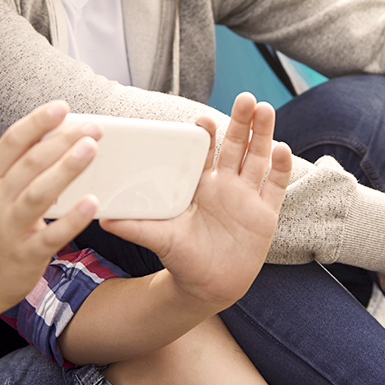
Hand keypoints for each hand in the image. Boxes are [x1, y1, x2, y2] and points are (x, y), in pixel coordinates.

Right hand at [0, 101, 100, 316]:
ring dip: (67, 168)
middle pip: (30, 163)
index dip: (36, 122)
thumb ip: (14, 173)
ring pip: (39, 193)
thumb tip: (51, 141)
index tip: (61, 107)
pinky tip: (92, 202)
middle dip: (62, 140)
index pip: (11, 143)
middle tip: (92, 127)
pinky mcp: (25, 255)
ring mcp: (9, 229)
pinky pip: (51, 233)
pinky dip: (72, 217)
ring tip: (91, 148)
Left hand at [104, 93, 291, 310]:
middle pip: (235, 146)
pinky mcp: (266, 213)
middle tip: (246, 97)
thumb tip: (102, 219)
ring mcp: (247, 197)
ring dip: (262, 134)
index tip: (202, 120)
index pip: (203, 153)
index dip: (205, 136)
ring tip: (265, 109)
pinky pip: (275, 186)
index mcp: (200, 186)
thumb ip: (136, 227)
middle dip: (241, 122)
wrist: (208, 287)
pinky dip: (281, 167)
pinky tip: (282, 148)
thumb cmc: (182, 259)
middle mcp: (225, 186)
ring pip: (257, 158)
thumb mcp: (160, 240)